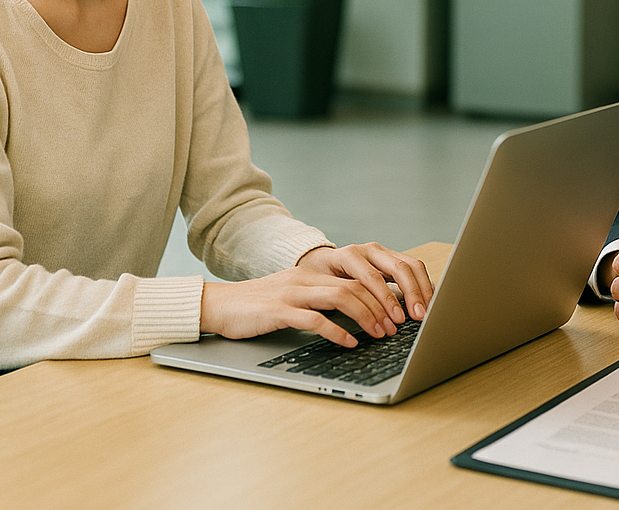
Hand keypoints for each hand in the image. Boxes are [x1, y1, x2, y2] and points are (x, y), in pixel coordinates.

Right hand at [199, 242, 432, 347]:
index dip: (382, 294)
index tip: (398, 312)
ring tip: (380, 334)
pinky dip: (336, 331)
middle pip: (355, 285)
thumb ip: (321, 301)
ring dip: (366, 317)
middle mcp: (307, 279)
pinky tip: (349, 343)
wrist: (219, 305)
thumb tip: (355, 316)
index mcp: (313, 275)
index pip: (357, 277)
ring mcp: (293, 293)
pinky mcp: (279, 310)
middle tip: (396, 327)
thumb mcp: (294, 298)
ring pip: (340, 297)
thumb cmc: (258, 308)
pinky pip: (314, 318)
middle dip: (381, 306)